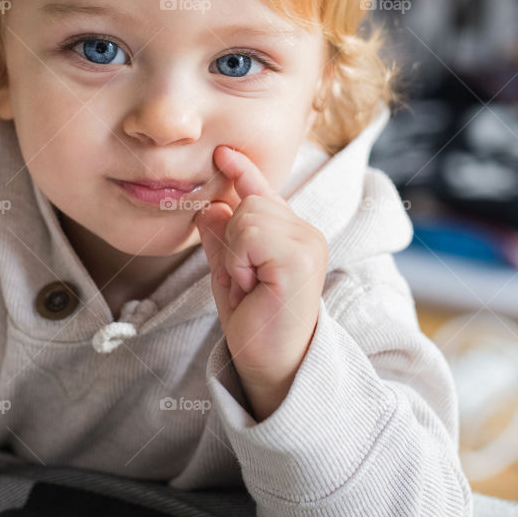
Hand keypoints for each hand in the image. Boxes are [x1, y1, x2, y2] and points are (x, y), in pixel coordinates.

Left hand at [193, 145, 327, 421]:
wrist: (271, 363)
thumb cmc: (254, 323)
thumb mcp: (229, 274)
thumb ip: (222, 240)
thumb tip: (211, 207)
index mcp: (290, 235)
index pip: (263, 193)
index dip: (243, 171)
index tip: (224, 153)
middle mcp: (305, 233)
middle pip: (248, 201)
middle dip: (232, 242)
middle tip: (245, 281)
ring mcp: (307, 243)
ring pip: (247, 214)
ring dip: (236, 254)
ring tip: (251, 286)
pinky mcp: (300, 257)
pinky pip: (249, 232)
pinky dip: (241, 259)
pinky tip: (254, 286)